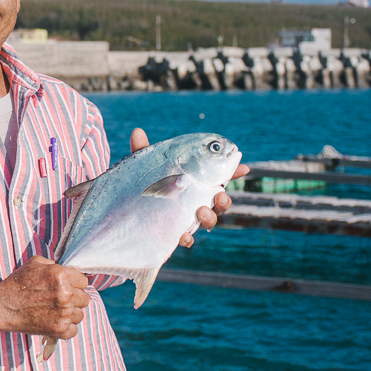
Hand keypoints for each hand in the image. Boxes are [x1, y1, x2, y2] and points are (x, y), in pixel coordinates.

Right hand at [0, 255, 88, 340]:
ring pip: (80, 315)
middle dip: (74, 298)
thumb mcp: (35, 263)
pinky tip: (54, 321)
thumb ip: (54, 264)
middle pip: (84, 299)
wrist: (3, 306)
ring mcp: (63, 313)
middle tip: (59, 300)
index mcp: (62, 275)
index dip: (75, 283)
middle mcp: (65, 294)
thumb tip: (67, 270)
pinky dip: (66, 327)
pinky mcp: (59, 329)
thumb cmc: (18, 283)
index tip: (67, 287)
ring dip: (70, 313)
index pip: (84, 281)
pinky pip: (74, 330)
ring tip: (55, 311)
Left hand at [128, 128, 249, 247]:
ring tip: (201, 211)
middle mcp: (194, 200)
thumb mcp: (142, 167)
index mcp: (193, 182)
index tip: (244, 168)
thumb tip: (137, 131)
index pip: (217, 177)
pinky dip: (187, 239)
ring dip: (209, 217)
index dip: (232, 173)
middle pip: (218, 202)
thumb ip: (142, 150)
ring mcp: (186, 217)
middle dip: (224, 200)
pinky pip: (187, 240)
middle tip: (220, 196)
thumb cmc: (142, 184)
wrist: (126, 211)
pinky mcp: (175, 233)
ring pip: (208, 220)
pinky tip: (182, 236)